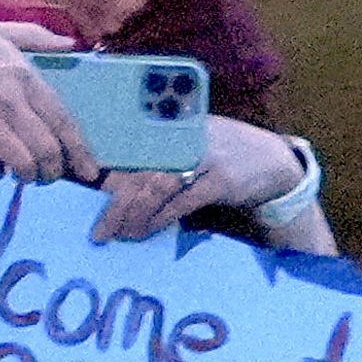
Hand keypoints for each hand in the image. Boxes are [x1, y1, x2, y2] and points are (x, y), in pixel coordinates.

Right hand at [0, 20, 100, 185]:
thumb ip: (33, 36)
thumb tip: (70, 43)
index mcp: (22, 74)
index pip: (63, 119)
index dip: (80, 150)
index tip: (90, 170)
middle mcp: (10, 98)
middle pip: (48, 149)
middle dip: (55, 171)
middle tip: (52, 176)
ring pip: (24, 164)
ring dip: (29, 176)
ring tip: (26, 175)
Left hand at [86, 117, 307, 243]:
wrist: (271, 161)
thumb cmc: (220, 156)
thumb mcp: (187, 145)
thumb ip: (155, 158)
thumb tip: (110, 184)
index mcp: (171, 125)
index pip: (131, 148)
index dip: (107, 173)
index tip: (90, 197)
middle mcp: (184, 135)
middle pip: (139, 171)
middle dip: (116, 205)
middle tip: (100, 232)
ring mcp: (203, 156)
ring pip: (156, 187)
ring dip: (135, 215)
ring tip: (121, 236)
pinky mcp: (220, 179)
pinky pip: (181, 202)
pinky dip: (161, 218)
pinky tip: (147, 231)